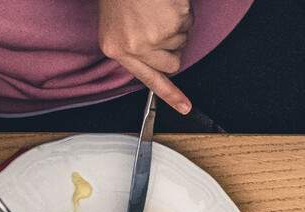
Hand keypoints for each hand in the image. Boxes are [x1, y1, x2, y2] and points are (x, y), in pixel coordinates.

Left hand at [99, 0, 195, 115]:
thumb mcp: (116, 22)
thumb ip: (133, 46)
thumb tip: (159, 62)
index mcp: (116, 47)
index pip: (148, 79)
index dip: (170, 95)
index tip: (186, 108)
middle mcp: (135, 47)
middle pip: (171, 64)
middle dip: (174, 48)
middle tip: (162, 26)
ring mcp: (155, 37)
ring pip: (181, 41)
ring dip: (176, 25)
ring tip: (158, 7)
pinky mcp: (173, 24)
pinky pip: (188, 24)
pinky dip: (182, 12)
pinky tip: (167, 2)